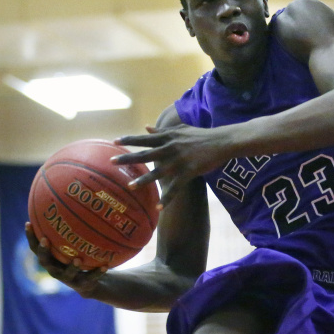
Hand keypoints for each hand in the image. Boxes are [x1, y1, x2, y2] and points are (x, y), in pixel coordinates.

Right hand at [25, 223, 106, 295]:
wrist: (90, 283)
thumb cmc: (77, 258)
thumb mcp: (71, 245)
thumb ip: (67, 230)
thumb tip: (66, 200)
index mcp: (50, 259)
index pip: (35, 248)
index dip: (30, 237)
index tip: (28, 223)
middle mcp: (56, 270)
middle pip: (45, 262)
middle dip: (44, 251)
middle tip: (45, 240)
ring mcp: (69, 279)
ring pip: (68, 274)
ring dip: (72, 266)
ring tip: (78, 259)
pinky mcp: (83, 285)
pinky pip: (91, 278)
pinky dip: (98, 272)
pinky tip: (105, 265)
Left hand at [112, 124, 234, 205]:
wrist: (221, 142)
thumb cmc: (202, 136)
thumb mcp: (181, 130)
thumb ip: (162, 131)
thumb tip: (146, 127)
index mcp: (168, 137)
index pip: (145, 138)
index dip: (129, 139)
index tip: (114, 140)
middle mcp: (170, 148)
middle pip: (145, 154)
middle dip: (128, 158)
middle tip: (111, 160)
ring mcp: (179, 161)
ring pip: (157, 172)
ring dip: (143, 180)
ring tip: (130, 186)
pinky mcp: (189, 172)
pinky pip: (175, 188)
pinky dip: (167, 198)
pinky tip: (159, 207)